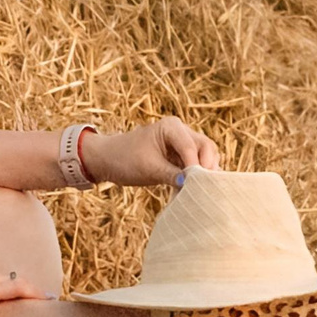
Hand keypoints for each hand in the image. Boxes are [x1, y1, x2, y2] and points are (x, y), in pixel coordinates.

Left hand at [86, 116, 221, 186]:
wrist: (109, 160)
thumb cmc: (124, 160)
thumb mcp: (148, 169)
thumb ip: (172, 175)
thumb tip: (192, 185)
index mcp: (171, 126)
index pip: (191, 146)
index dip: (196, 166)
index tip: (197, 184)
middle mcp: (181, 130)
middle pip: (205, 147)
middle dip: (207, 167)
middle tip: (207, 187)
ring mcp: (182, 141)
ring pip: (205, 155)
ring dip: (205, 171)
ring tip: (203, 189)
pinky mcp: (181, 154)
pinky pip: (198, 162)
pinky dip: (199, 175)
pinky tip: (197, 188)